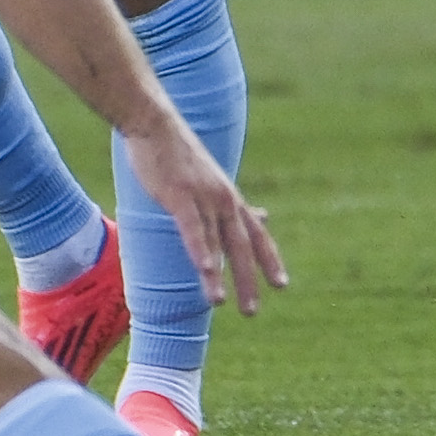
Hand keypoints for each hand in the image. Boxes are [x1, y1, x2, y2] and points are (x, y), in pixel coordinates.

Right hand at [113, 117, 284, 317]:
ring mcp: (204, 197)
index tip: (281, 285)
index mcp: (230, 198)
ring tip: (222, 304)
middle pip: (242, 245)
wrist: (155, 124)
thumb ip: (232, 204)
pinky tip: (206, 271)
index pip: (257, 233)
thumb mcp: (212, 180)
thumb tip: (262, 216)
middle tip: (252, 312)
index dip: (269, 259)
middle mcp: (224, 199)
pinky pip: (193, 228)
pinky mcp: (181, 195)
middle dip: (249, 279)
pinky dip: (201, 250)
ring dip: (219, 276)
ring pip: (216, 242)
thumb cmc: (179, 154)